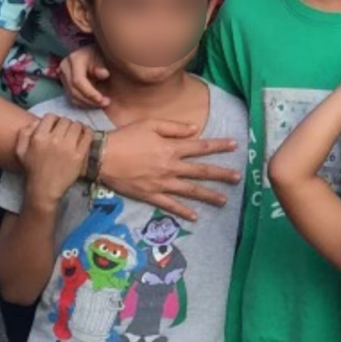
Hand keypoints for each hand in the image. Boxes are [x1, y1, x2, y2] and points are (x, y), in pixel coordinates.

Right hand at [14, 114, 93, 197]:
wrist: (45, 188)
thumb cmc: (33, 169)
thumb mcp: (21, 150)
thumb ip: (24, 133)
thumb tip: (36, 121)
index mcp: (39, 137)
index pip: (51, 117)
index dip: (54, 120)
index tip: (56, 126)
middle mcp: (54, 139)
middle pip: (65, 120)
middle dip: (66, 123)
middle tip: (67, 130)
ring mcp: (68, 147)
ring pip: (77, 125)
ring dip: (77, 126)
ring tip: (76, 132)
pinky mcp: (79, 154)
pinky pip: (87, 135)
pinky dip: (88, 132)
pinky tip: (85, 134)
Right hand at [54, 46, 111, 109]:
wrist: (95, 52)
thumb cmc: (101, 54)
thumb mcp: (104, 57)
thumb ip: (102, 66)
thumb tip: (104, 74)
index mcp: (74, 59)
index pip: (78, 81)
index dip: (89, 93)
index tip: (102, 100)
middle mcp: (65, 67)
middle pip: (73, 91)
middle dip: (89, 101)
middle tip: (105, 103)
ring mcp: (63, 76)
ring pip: (72, 96)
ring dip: (88, 104)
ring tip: (103, 104)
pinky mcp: (65, 83)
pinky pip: (72, 98)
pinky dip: (84, 103)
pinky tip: (95, 103)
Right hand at [97, 118, 239, 218]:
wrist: (102, 157)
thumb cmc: (125, 137)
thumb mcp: (150, 124)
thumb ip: (174, 127)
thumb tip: (195, 129)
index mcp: (171, 148)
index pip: (201, 147)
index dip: (218, 146)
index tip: (234, 145)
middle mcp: (170, 167)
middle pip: (201, 171)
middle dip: (221, 174)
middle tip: (238, 178)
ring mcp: (162, 183)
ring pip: (190, 191)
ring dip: (209, 195)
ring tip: (225, 200)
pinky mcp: (151, 195)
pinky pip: (170, 205)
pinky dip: (183, 212)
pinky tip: (195, 217)